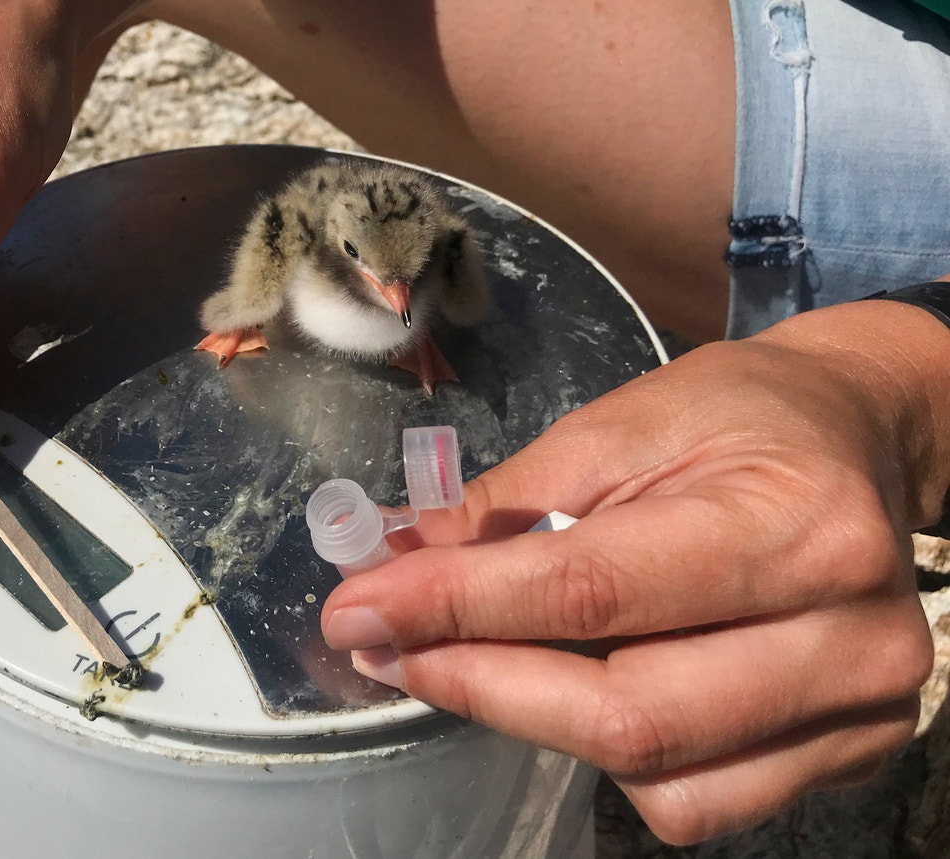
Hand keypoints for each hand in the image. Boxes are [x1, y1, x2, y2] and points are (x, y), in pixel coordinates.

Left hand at [320, 301, 948, 843]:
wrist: (857, 440)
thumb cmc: (736, 419)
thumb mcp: (616, 427)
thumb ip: (506, 507)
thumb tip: (392, 569)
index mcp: (793, 523)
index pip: (592, 593)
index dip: (457, 609)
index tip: (359, 611)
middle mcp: (848, 633)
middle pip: (627, 714)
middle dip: (479, 682)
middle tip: (387, 647)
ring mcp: (862, 710)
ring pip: (658, 775)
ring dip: (537, 722)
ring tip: (481, 656)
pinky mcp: (854, 754)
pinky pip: (700, 801)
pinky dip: (616, 760)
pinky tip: (583, 687)